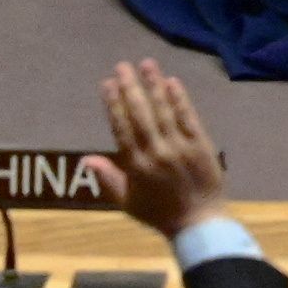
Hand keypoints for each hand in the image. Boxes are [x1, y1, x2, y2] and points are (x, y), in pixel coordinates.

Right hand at [95, 59, 226, 238]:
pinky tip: (172, 82)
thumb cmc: (159, 213)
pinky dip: (180, 99)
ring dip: (153, 86)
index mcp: (135, 166)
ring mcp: (179, 147)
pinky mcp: (200, 144)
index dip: (113, 104)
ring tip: (146, 64)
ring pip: (164, 111)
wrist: (198, 222)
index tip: (106, 83)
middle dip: (129, 88)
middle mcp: (155, 153)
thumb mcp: (126, 202)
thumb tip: (86, 158)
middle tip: (121, 66)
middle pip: (140, 114)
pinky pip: (188, 118)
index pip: (121, 128)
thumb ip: (107, 179)